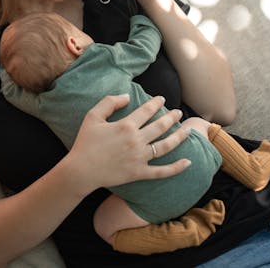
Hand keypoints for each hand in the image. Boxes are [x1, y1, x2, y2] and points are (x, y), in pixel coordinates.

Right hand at [68, 95, 190, 191]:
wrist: (81, 170)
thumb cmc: (85, 142)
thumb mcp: (92, 116)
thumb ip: (109, 103)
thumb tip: (128, 96)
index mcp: (125, 126)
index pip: (146, 111)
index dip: (155, 103)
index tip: (161, 99)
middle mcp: (136, 140)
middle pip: (160, 126)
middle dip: (171, 117)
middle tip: (178, 112)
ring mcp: (140, 158)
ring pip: (166, 146)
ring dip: (179, 137)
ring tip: (187, 130)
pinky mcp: (140, 173)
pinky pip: (162, 171)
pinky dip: (177, 168)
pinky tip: (188, 162)